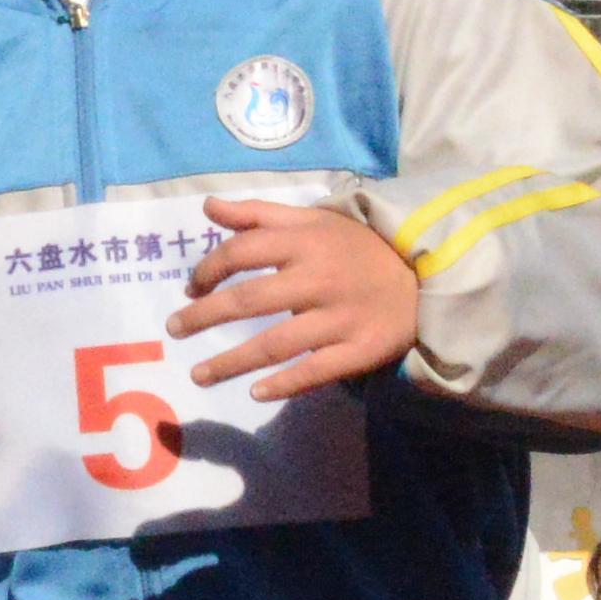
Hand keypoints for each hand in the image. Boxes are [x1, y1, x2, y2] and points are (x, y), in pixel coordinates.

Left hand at [174, 196, 424, 398]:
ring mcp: (341, 318)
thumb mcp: (312, 221)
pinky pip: (316, 372)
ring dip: (231, 362)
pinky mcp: (361, 349)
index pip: (241, 252)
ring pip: (276, 344)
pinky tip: (256, 392)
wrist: (426, 275)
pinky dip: (284, 384)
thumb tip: (207, 207)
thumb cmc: (358, 248)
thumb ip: (259, 214)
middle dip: (204, 316)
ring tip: (199, 375)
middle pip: (249, 301)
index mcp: (305, 243)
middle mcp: (319, 279)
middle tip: (174, 330)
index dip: (207, 269)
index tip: (190, 287)